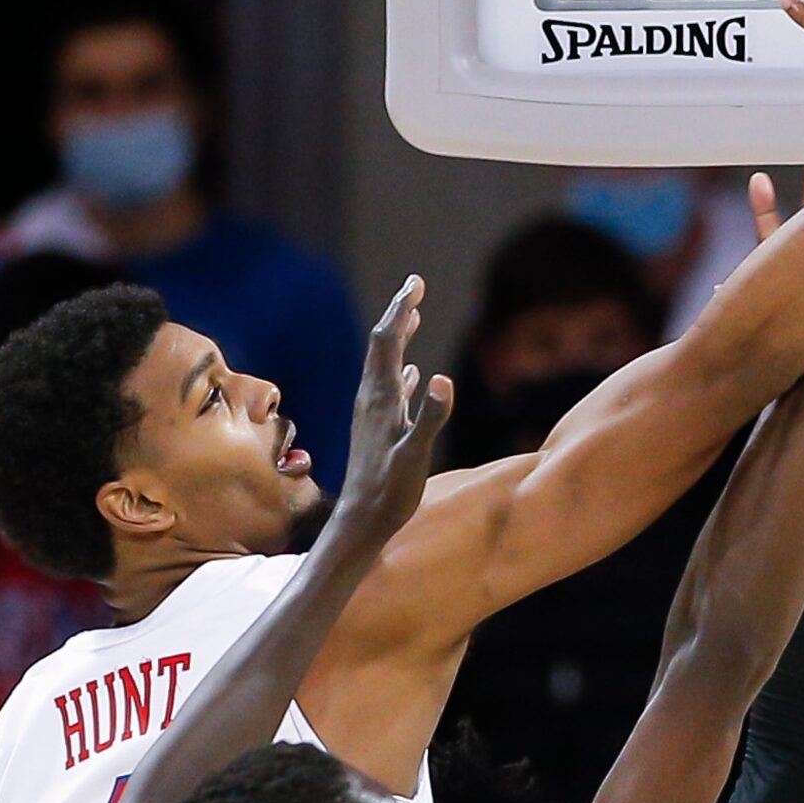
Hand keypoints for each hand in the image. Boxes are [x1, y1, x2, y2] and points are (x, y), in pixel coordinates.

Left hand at [337, 276, 452, 543]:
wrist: (362, 520)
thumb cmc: (390, 491)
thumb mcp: (414, 455)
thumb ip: (429, 418)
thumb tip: (442, 379)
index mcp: (380, 396)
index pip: (388, 340)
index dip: (402, 309)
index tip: (416, 282)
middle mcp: (372, 398)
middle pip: (382, 344)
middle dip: (399, 314)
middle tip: (415, 287)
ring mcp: (373, 412)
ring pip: (385, 364)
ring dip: (399, 338)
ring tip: (412, 318)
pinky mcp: (377, 428)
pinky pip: (391, 389)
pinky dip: (402, 371)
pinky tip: (413, 373)